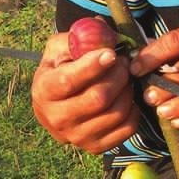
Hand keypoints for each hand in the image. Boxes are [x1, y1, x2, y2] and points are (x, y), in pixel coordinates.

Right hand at [31, 32, 139, 153]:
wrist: (57, 103)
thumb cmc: (61, 68)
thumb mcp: (61, 47)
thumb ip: (79, 37)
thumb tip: (104, 32)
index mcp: (44, 91)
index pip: (69, 81)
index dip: (93, 66)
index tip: (111, 53)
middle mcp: (56, 118)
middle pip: (98, 98)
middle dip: (118, 75)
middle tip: (124, 61)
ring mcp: (76, 137)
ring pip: (115, 113)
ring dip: (128, 90)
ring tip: (126, 77)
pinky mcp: (95, 147)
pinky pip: (126, 128)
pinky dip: (133, 109)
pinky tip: (126, 96)